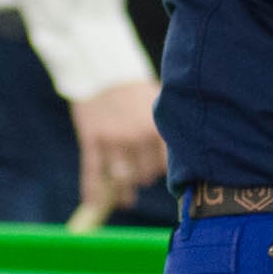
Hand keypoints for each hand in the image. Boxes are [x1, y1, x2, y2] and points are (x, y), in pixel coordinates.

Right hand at [70, 79, 166, 212]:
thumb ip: (166, 129)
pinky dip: (93, 192)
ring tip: (126, 200)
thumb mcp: (157, 103)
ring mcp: (113, 139)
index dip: (164, 173)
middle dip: (143, 178)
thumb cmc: (134, 88)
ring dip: (124, 192)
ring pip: (121, 178)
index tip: (164, 176)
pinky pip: (93, 172)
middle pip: (144, 175)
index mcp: (157, 126)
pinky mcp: (91, 139)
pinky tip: (94, 206)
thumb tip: (181, 158)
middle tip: (142, 179)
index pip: (165, 165)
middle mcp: (137, 135)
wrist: (102, 67)